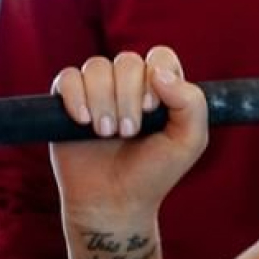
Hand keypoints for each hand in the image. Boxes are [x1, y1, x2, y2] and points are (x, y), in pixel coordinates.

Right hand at [49, 46, 207, 223]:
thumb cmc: (154, 172)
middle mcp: (129, 84)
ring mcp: (98, 91)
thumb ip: (191, 103)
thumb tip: (159, 72)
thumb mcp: (189, 141)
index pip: (160, 57)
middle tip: (128, 132)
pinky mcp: (68, 102)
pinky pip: (67, 78)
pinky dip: (75, 97)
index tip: (153, 110)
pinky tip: (83, 122)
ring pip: (96, 67)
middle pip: (127, 61)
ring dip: (103, 101)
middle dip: (128, 98)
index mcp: (162, 88)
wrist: (114, 202)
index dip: (155, 76)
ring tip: (106, 132)